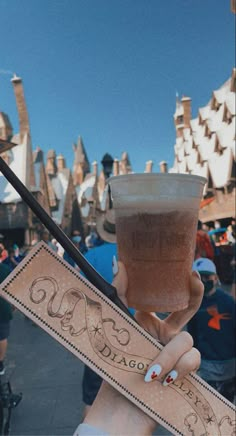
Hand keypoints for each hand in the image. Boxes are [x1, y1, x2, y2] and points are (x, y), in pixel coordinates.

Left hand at [112, 260, 202, 386]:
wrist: (118, 401)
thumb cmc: (115, 364)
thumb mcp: (115, 327)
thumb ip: (117, 296)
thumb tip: (120, 266)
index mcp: (152, 323)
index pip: (172, 300)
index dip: (184, 285)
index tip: (191, 271)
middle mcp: (167, 335)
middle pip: (190, 310)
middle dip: (195, 294)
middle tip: (194, 280)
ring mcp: (177, 353)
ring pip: (187, 341)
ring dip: (169, 355)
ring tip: (151, 372)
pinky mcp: (184, 373)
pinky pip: (192, 362)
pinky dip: (179, 369)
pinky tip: (165, 379)